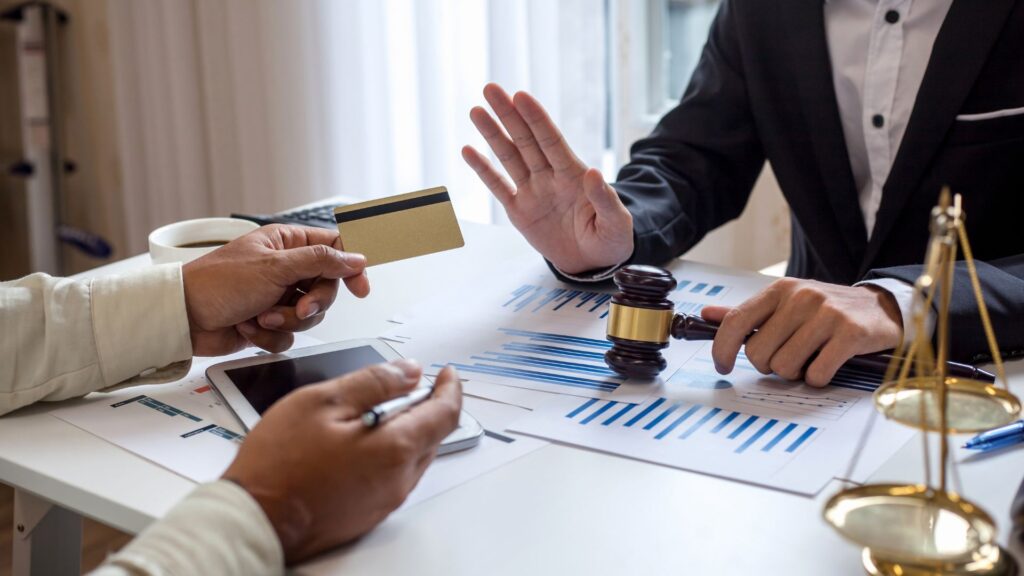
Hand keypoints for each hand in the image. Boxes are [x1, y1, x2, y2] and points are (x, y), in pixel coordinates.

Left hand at [182, 224, 369, 355]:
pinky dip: (271, 334)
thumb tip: (355, 258)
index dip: (350, 268)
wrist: (184, 319)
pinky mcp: (268, 322)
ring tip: (261, 316)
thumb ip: (321, 261)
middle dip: (312, 303)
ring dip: (287, 321)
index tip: (360, 288)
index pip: (334, 249)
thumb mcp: (275, 267)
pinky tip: (249, 326)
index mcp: (287, 243)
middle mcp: (285, 269)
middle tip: (299, 307)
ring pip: (310, 316)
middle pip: (326, 288)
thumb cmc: (217, 283)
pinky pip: (291, 334)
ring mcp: (277, 296)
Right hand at [223, 360, 461, 563]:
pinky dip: (389, 452)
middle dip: (425, 406)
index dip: (449, 388)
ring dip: (405, 430)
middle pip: (432, 435)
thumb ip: (373, 382)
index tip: (446, 374)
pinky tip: (358, 441)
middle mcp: (398, 480)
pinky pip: (394, 476)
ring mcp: (385, 501)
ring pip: (413, 456)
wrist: (254, 519)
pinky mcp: (369, 514)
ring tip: (373, 411)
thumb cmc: (279, 465)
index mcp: (394, 449)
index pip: (445, 413)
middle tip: (404, 386)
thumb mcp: (323, 402)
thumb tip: (409, 371)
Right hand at [462, 83, 632, 273]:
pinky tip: (468, 150)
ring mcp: (533, 191)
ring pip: (509, 157)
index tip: (521, 96)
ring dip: (492, 134)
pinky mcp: (519, 210)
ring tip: (476, 111)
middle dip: (508, 114)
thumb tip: (594, 173)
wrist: (593, 263)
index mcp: (574, 175)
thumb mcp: (616, 222)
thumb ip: (605, 199)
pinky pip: (498, 187)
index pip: (551, 141)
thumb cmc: (610, 239)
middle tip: (491, 89)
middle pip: (525, 140)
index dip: (536, 119)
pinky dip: (483, 170)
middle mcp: (550, 177)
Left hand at [703, 279, 902, 386]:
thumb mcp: (786, 304)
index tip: (722, 367)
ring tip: (809, 360)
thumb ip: (747, 313)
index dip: (721, 350)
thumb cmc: (827, 311)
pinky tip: (827, 366)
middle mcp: (801, 298)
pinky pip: (816, 375)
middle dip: (768, 366)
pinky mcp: (850, 335)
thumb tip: (707, 315)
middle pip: (758, 353)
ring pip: (785, 367)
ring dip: (794, 373)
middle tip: (786, 358)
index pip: (736, 322)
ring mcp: (827, 315)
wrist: (883, 308)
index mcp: (781, 290)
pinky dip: (817, 379)